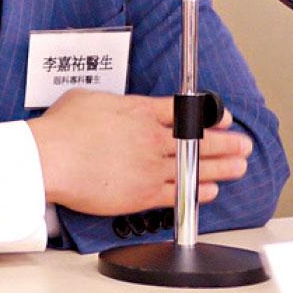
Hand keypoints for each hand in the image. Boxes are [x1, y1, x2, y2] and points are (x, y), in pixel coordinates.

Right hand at [28, 88, 252, 216]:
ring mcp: (150, 167)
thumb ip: (112, 104)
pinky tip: (209, 191)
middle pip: (198, 140)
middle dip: (226, 143)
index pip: (183, 111)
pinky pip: (178, 193)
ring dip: (221, 168)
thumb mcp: (88, 99)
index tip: (222, 118)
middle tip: (243, 145)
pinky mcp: (143, 194)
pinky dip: (197, 192)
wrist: (50, 159)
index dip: (207, 114)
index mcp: (138, 112)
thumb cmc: (61, 129)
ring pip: (194, 167)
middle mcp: (150, 139)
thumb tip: (114, 108)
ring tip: (238, 168)